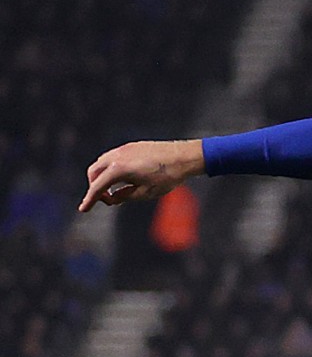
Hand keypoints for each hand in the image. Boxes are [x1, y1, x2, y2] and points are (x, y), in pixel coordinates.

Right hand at [80, 139, 206, 211]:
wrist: (184, 157)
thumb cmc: (167, 177)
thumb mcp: (146, 193)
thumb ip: (125, 196)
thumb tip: (112, 198)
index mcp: (118, 169)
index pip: (98, 187)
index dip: (90, 199)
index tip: (83, 209)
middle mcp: (116, 156)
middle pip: (94, 173)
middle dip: (95, 187)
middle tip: (107, 200)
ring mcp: (122, 149)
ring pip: (102, 164)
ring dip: (102, 177)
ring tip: (115, 191)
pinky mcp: (130, 146)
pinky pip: (112, 158)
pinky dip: (110, 169)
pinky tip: (122, 179)